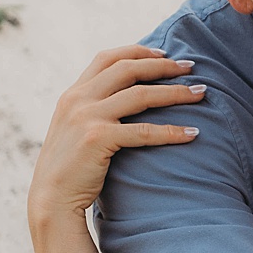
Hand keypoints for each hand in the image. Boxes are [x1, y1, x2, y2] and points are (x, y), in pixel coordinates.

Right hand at [27, 46, 205, 225]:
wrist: (51, 200)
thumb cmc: (70, 171)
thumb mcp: (74, 130)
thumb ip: (92, 112)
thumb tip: (122, 102)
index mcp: (72, 94)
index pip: (107, 58)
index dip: (138, 52)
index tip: (164, 55)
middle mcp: (77, 99)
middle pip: (128, 69)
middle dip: (163, 65)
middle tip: (191, 66)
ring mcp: (86, 117)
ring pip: (141, 95)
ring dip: (175, 92)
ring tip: (201, 93)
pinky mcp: (98, 138)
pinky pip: (143, 131)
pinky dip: (171, 131)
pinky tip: (192, 133)